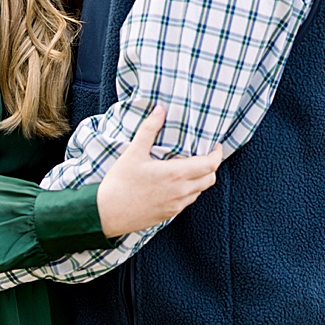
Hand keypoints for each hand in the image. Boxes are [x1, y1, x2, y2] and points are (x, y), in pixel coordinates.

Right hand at [95, 105, 225, 238]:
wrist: (107, 213)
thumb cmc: (120, 183)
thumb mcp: (133, 153)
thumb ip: (149, 130)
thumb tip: (160, 110)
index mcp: (175, 174)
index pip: (210, 165)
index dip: (217, 154)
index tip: (215, 146)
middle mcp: (181, 191)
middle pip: (210, 179)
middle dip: (211, 166)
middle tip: (202, 156)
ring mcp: (176, 205)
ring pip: (199, 191)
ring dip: (199, 179)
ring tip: (187, 169)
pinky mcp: (169, 214)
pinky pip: (187, 201)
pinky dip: (187, 191)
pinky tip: (173, 184)